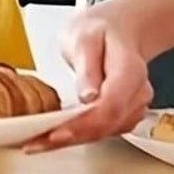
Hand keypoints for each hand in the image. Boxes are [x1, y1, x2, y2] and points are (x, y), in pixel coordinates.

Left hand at [24, 5, 152, 152]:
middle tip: (37, 144)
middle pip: (106, 125)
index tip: (56, 132)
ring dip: (71, 141)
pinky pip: (102, 130)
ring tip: (38, 143)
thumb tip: (87, 95)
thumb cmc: (99, 30)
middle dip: (70, 138)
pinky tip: (53, 137)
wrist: (117, 29)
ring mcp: (132, 105)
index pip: (109, 106)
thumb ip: (87, 66)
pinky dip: (78, 136)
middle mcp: (136, 92)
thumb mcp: (84, 38)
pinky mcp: (122, 113)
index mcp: (129, 71)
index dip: (83, 124)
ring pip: (104, 132)